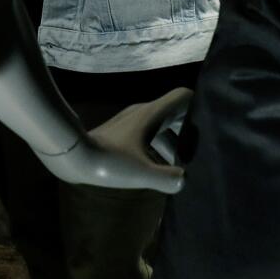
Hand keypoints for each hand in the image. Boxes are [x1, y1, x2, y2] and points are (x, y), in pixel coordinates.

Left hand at [39, 89, 191, 193]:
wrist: (71, 156)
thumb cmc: (108, 162)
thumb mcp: (142, 173)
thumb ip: (168, 178)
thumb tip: (184, 181)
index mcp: (152, 115)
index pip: (183, 97)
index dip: (199, 108)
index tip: (208, 129)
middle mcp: (143, 113)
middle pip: (175, 115)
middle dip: (188, 133)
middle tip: (197, 155)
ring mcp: (130, 122)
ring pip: (160, 128)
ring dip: (171, 144)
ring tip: (179, 169)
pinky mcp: (120, 134)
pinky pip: (147, 136)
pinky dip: (156, 149)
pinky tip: (156, 171)